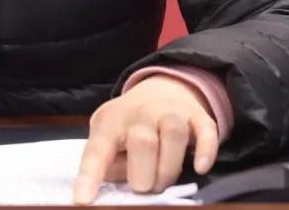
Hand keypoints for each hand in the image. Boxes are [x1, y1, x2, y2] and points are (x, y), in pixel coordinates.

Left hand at [73, 75, 219, 202]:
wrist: (161, 90)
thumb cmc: (128, 124)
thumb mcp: (108, 135)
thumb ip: (109, 160)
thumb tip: (117, 185)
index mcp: (111, 120)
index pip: (98, 148)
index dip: (90, 174)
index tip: (83, 199)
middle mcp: (140, 113)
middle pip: (142, 142)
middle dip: (143, 176)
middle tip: (143, 187)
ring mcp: (171, 112)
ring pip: (173, 134)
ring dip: (169, 169)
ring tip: (162, 182)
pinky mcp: (198, 117)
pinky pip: (206, 131)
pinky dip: (205, 150)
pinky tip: (199, 167)